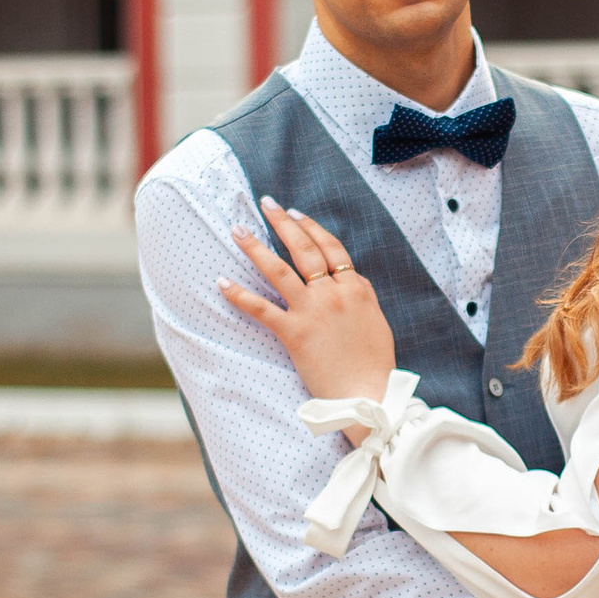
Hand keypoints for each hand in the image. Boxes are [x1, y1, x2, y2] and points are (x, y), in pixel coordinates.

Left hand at [221, 202, 398, 405]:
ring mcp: (312, 311)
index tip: (296, 214)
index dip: (311, 228)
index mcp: (356, 288)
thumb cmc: (374, 364)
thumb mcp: (375, 320)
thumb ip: (361, 296)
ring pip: (279, 270)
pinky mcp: (294, 333)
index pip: (332, 248)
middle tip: (266, 203)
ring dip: (255, 247)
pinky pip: (261, 309)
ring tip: (238, 230)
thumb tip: (349, 279)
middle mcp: (333, 293)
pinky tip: (222, 281)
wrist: (368, 394)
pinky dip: (239, 294)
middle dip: (283, 223)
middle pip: (305, 249)